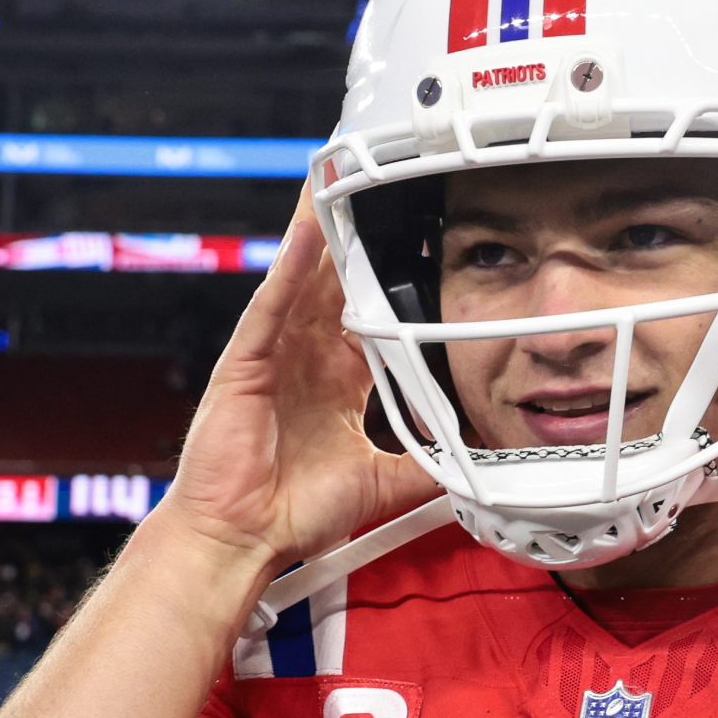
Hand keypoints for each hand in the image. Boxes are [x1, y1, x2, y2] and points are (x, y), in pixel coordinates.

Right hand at [157, 196, 440, 568]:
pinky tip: (308, 230)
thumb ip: (424, 466)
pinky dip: (292, 265)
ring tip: (338, 177)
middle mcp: (303, 359)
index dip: (391, 280)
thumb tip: (472, 466)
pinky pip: (273, 303)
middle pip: (336, 282)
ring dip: (322, 229)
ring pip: (304, 278)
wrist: (245, 540)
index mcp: (333, 382)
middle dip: (355, 234)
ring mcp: (273, 354)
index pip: (369, 317)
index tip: (416, 245)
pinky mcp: (247, 360)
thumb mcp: (380, 482)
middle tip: (373, 180)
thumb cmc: (293, 515)